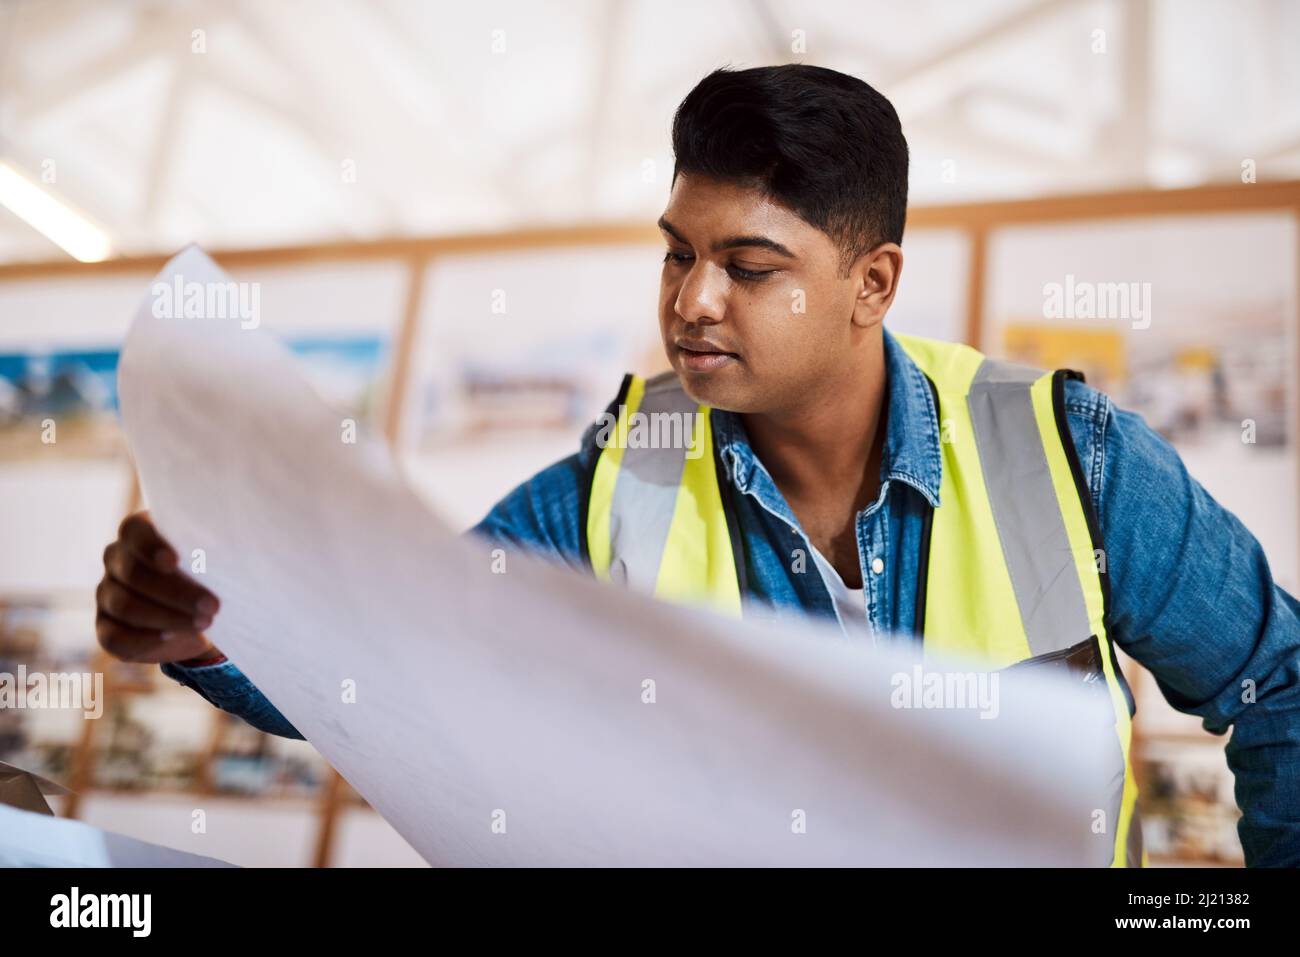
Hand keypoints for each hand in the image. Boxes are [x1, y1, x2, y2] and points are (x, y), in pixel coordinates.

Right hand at [95, 511, 222, 663]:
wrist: (198, 613)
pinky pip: (116, 637)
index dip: (151, 546)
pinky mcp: (106, 628)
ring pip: (126, 606)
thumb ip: (216, 548)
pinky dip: (145, 639)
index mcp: (139, 533)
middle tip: (212, 605)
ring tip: (203, 622)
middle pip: (133, 573)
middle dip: (176, 592)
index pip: (134, 531)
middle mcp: (116, 560)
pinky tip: (171, 637)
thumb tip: (235, 548)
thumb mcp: (216, 557)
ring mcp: (106, 594)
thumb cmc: (210, 574)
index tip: (175, 561)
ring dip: (167, 617)